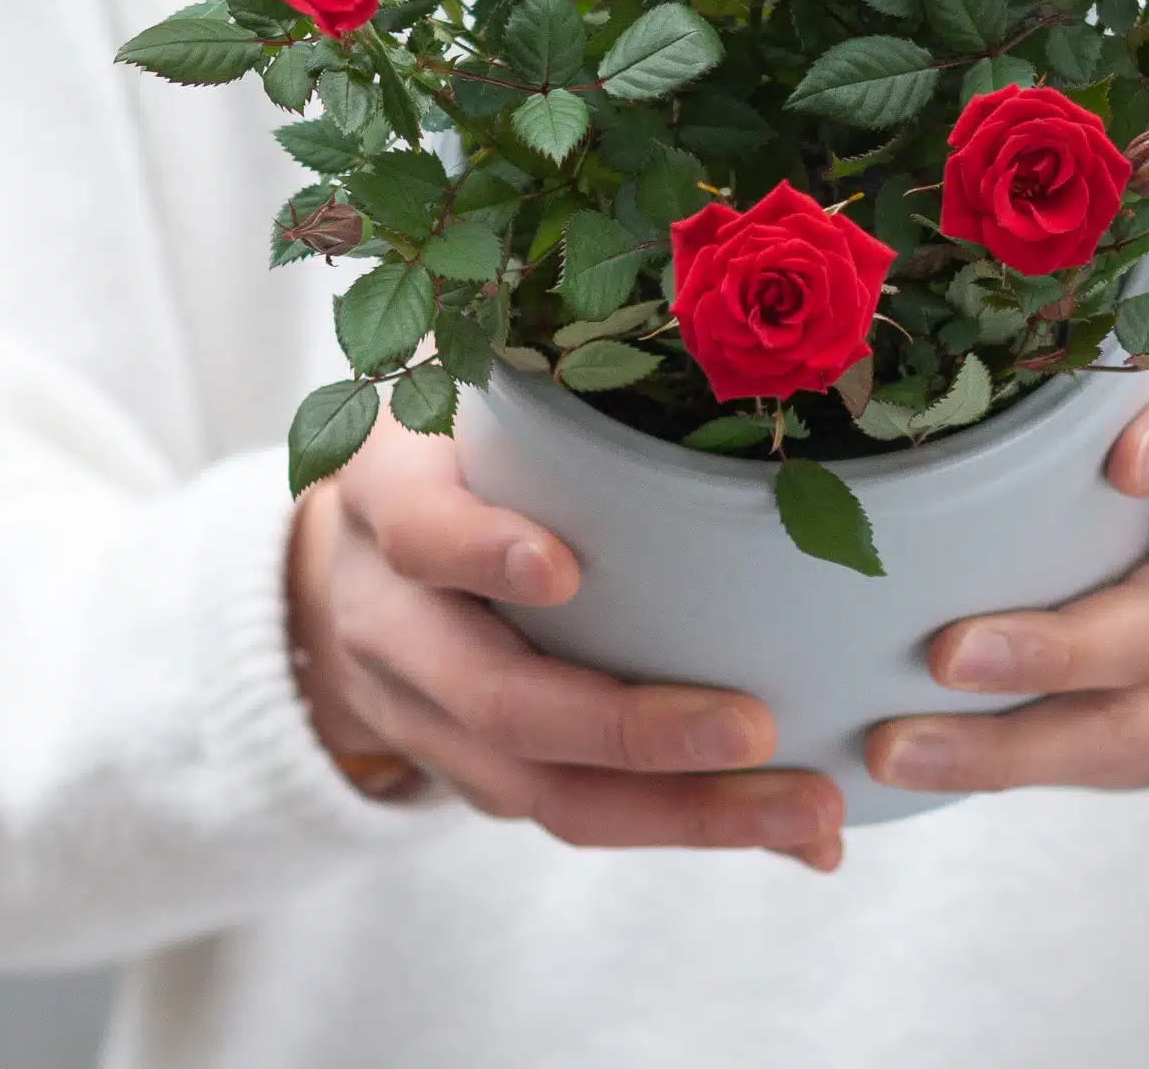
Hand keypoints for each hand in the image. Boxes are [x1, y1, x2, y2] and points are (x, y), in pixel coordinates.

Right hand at [286, 408, 844, 870]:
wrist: (339, 558)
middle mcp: (391, 622)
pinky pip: (576, 813)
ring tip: (809, 810)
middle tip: (755, 727)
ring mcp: (425, 715)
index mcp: (387, 499)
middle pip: (497, 699)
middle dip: (628, 729)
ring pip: (543, 789)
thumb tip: (694, 319)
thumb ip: (546, 364)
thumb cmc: (452, 435)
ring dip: (683, 812)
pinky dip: (687, 824)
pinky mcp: (473, 774)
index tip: (563, 568)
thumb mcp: (467, 377)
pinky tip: (794, 828)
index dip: (481, 553)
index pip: (419, 532)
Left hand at [866, 371, 1148, 796]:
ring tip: (896, 747)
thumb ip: (1043, 360)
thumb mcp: (1083, 383)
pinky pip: (1112, 766)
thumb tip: (919, 339)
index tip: (1123, 460)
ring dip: (1009, 744)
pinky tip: (924, 767)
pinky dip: (1014, 770)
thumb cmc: (1087, 439)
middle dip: (1057, 649)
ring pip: (1136, 721)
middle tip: (945, 655)